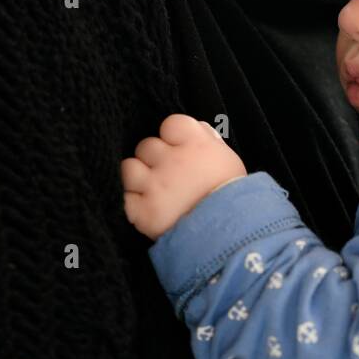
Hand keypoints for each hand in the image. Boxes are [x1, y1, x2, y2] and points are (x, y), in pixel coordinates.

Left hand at [121, 114, 247, 239]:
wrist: (229, 235)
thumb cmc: (233, 196)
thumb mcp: (228, 160)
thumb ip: (208, 140)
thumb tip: (195, 128)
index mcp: (196, 144)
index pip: (170, 123)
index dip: (172, 136)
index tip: (178, 148)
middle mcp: (172, 160)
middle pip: (146, 145)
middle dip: (154, 158)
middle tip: (167, 173)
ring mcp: (155, 185)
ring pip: (129, 167)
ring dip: (138, 177)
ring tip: (151, 189)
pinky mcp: (143, 212)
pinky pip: (126, 198)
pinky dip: (134, 203)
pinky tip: (146, 207)